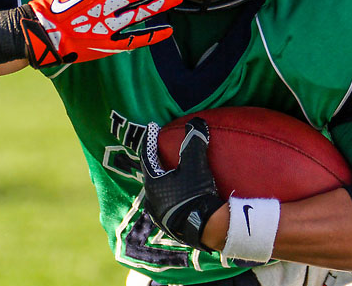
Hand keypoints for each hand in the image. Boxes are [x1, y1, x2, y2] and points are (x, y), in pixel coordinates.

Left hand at [140, 118, 225, 249]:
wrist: (204, 230)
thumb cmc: (195, 194)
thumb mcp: (195, 165)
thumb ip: (194, 142)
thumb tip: (196, 121)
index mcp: (152, 183)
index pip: (147, 156)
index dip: (150, 140)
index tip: (153, 127)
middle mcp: (151, 199)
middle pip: (151, 175)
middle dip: (156, 163)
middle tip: (162, 151)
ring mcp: (159, 215)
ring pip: (158, 193)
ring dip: (165, 182)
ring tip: (173, 175)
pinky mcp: (170, 227)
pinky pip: (168, 206)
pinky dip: (172, 197)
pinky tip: (180, 197)